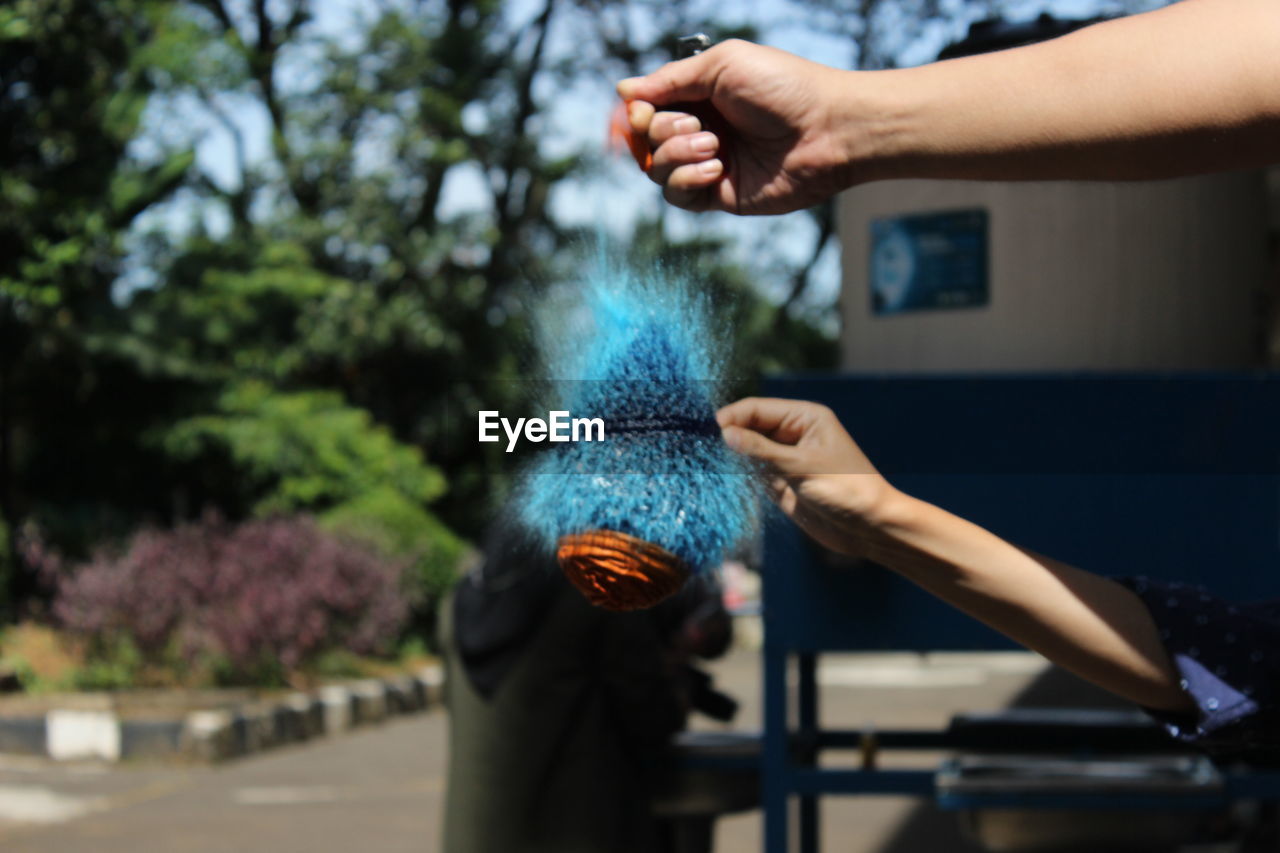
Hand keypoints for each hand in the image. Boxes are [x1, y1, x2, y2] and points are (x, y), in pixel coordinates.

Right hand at [617, 41, 860, 214]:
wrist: (827, 131)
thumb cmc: (783, 88)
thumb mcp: (722, 66)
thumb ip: (670, 80)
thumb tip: (623, 91)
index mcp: (700, 95)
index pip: (647, 108)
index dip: (635, 113)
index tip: (637, 113)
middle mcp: (700, 129)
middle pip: (645, 140)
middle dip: (661, 131)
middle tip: (698, 124)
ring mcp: (708, 164)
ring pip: (656, 169)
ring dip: (676, 154)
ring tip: (714, 145)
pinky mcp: (719, 195)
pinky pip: (677, 195)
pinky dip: (686, 180)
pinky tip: (716, 169)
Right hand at [716, 397, 901, 555]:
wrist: (869, 528)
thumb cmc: (846, 489)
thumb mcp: (802, 467)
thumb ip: (761, 451)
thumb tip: (724, 434)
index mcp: (805, 417)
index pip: (757, 409)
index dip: (732, 417)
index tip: (708, 432)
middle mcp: (794, 434)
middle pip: (750, 426)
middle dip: (728, 435)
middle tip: (700, 447)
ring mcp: (786, 458)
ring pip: (748, 449)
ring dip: (730, 454)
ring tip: (704, 460)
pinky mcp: (782, 482)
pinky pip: (753, 471)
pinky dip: (738, 473)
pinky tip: (721, 476)